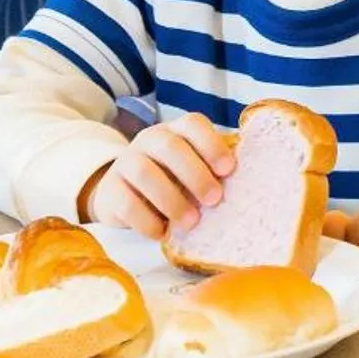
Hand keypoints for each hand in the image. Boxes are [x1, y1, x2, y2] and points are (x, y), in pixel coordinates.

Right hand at [84, 114, 233, 238]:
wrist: (122, 194)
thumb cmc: (170, 182)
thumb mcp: (191, 171)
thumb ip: (212, 173)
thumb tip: (247, 184)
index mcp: (175, 132)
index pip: (193, 124)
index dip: (212, 144)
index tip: (229, 169)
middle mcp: (149, 140)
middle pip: (169, 147)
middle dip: (195, 174)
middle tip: (214, 199)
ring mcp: (126, 162)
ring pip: (144, 172)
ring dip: (171, 199)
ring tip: (191, 222)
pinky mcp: (110, 189)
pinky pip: (125, 202)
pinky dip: (146, 221)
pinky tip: (162, 233)